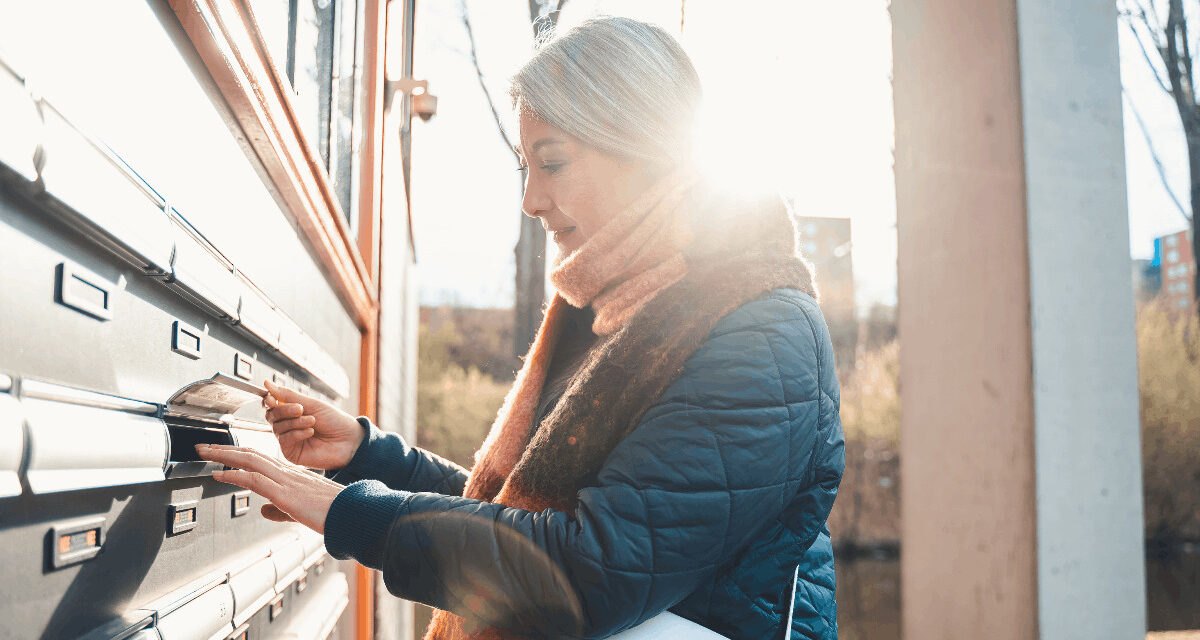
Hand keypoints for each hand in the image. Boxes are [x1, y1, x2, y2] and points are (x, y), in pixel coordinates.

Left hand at [196, 443, 341, 532]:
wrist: (353, 514)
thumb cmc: (335, 513)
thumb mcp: (302, 512)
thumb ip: (280, 510)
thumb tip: (263, 510)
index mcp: (294, 476)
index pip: (261, 459)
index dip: (240, 454)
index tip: (223, 453)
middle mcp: (288, 473)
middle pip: (251, 454)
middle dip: (225, 449)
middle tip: (204, 446)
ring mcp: (286, 481)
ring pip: (250, 460)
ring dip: (224, 455)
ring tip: (204, 452)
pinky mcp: (285, 493)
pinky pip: (254, 479)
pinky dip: (234, 474)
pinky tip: (219, 474)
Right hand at [262, 379, 363, 470]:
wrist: (349, 440)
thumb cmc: (334, 421)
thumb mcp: (312, 404)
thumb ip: (288, 395)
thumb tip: (266, 384)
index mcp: (291, 412)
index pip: (271, 405)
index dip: (269, 400)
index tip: (271, 398)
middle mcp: (287, 426)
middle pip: (271, 415)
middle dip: (284, 410)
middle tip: (301, 409)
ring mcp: (288, 440)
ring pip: (277, 427)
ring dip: (295, 422)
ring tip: (312, 421)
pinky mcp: (291, 453)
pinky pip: (284, 440)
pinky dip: (297, 433)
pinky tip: (310, 432)